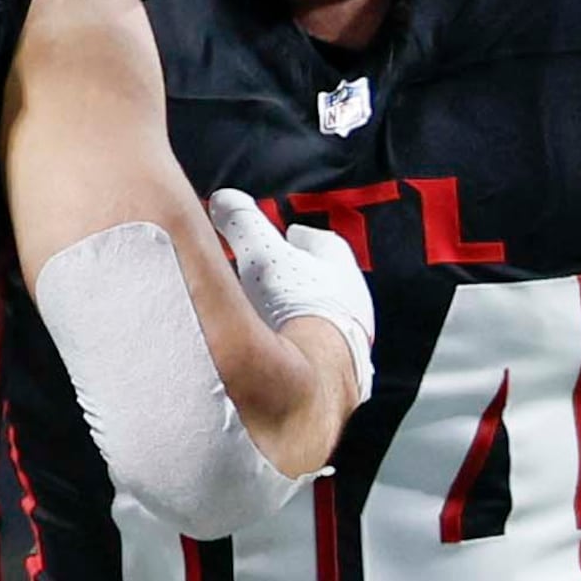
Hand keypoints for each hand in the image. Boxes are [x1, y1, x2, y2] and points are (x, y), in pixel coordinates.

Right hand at [205, 190, 373, 400]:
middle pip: (327, 284)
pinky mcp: (337, 380)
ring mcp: (349, 346)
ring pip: (324, 322)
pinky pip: (318, 357)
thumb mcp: (263, 255)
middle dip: (302, 278)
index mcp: (342, 272)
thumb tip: (226, 200)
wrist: (317, 380)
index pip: (325, 244)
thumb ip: (243, 223)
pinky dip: (298, 350)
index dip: (303, 237)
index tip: (290, 233)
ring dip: (300, 316)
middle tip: (276, 274)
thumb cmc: (298, 311)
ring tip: (270, 316)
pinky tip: (276, 355)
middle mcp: (354, 308)